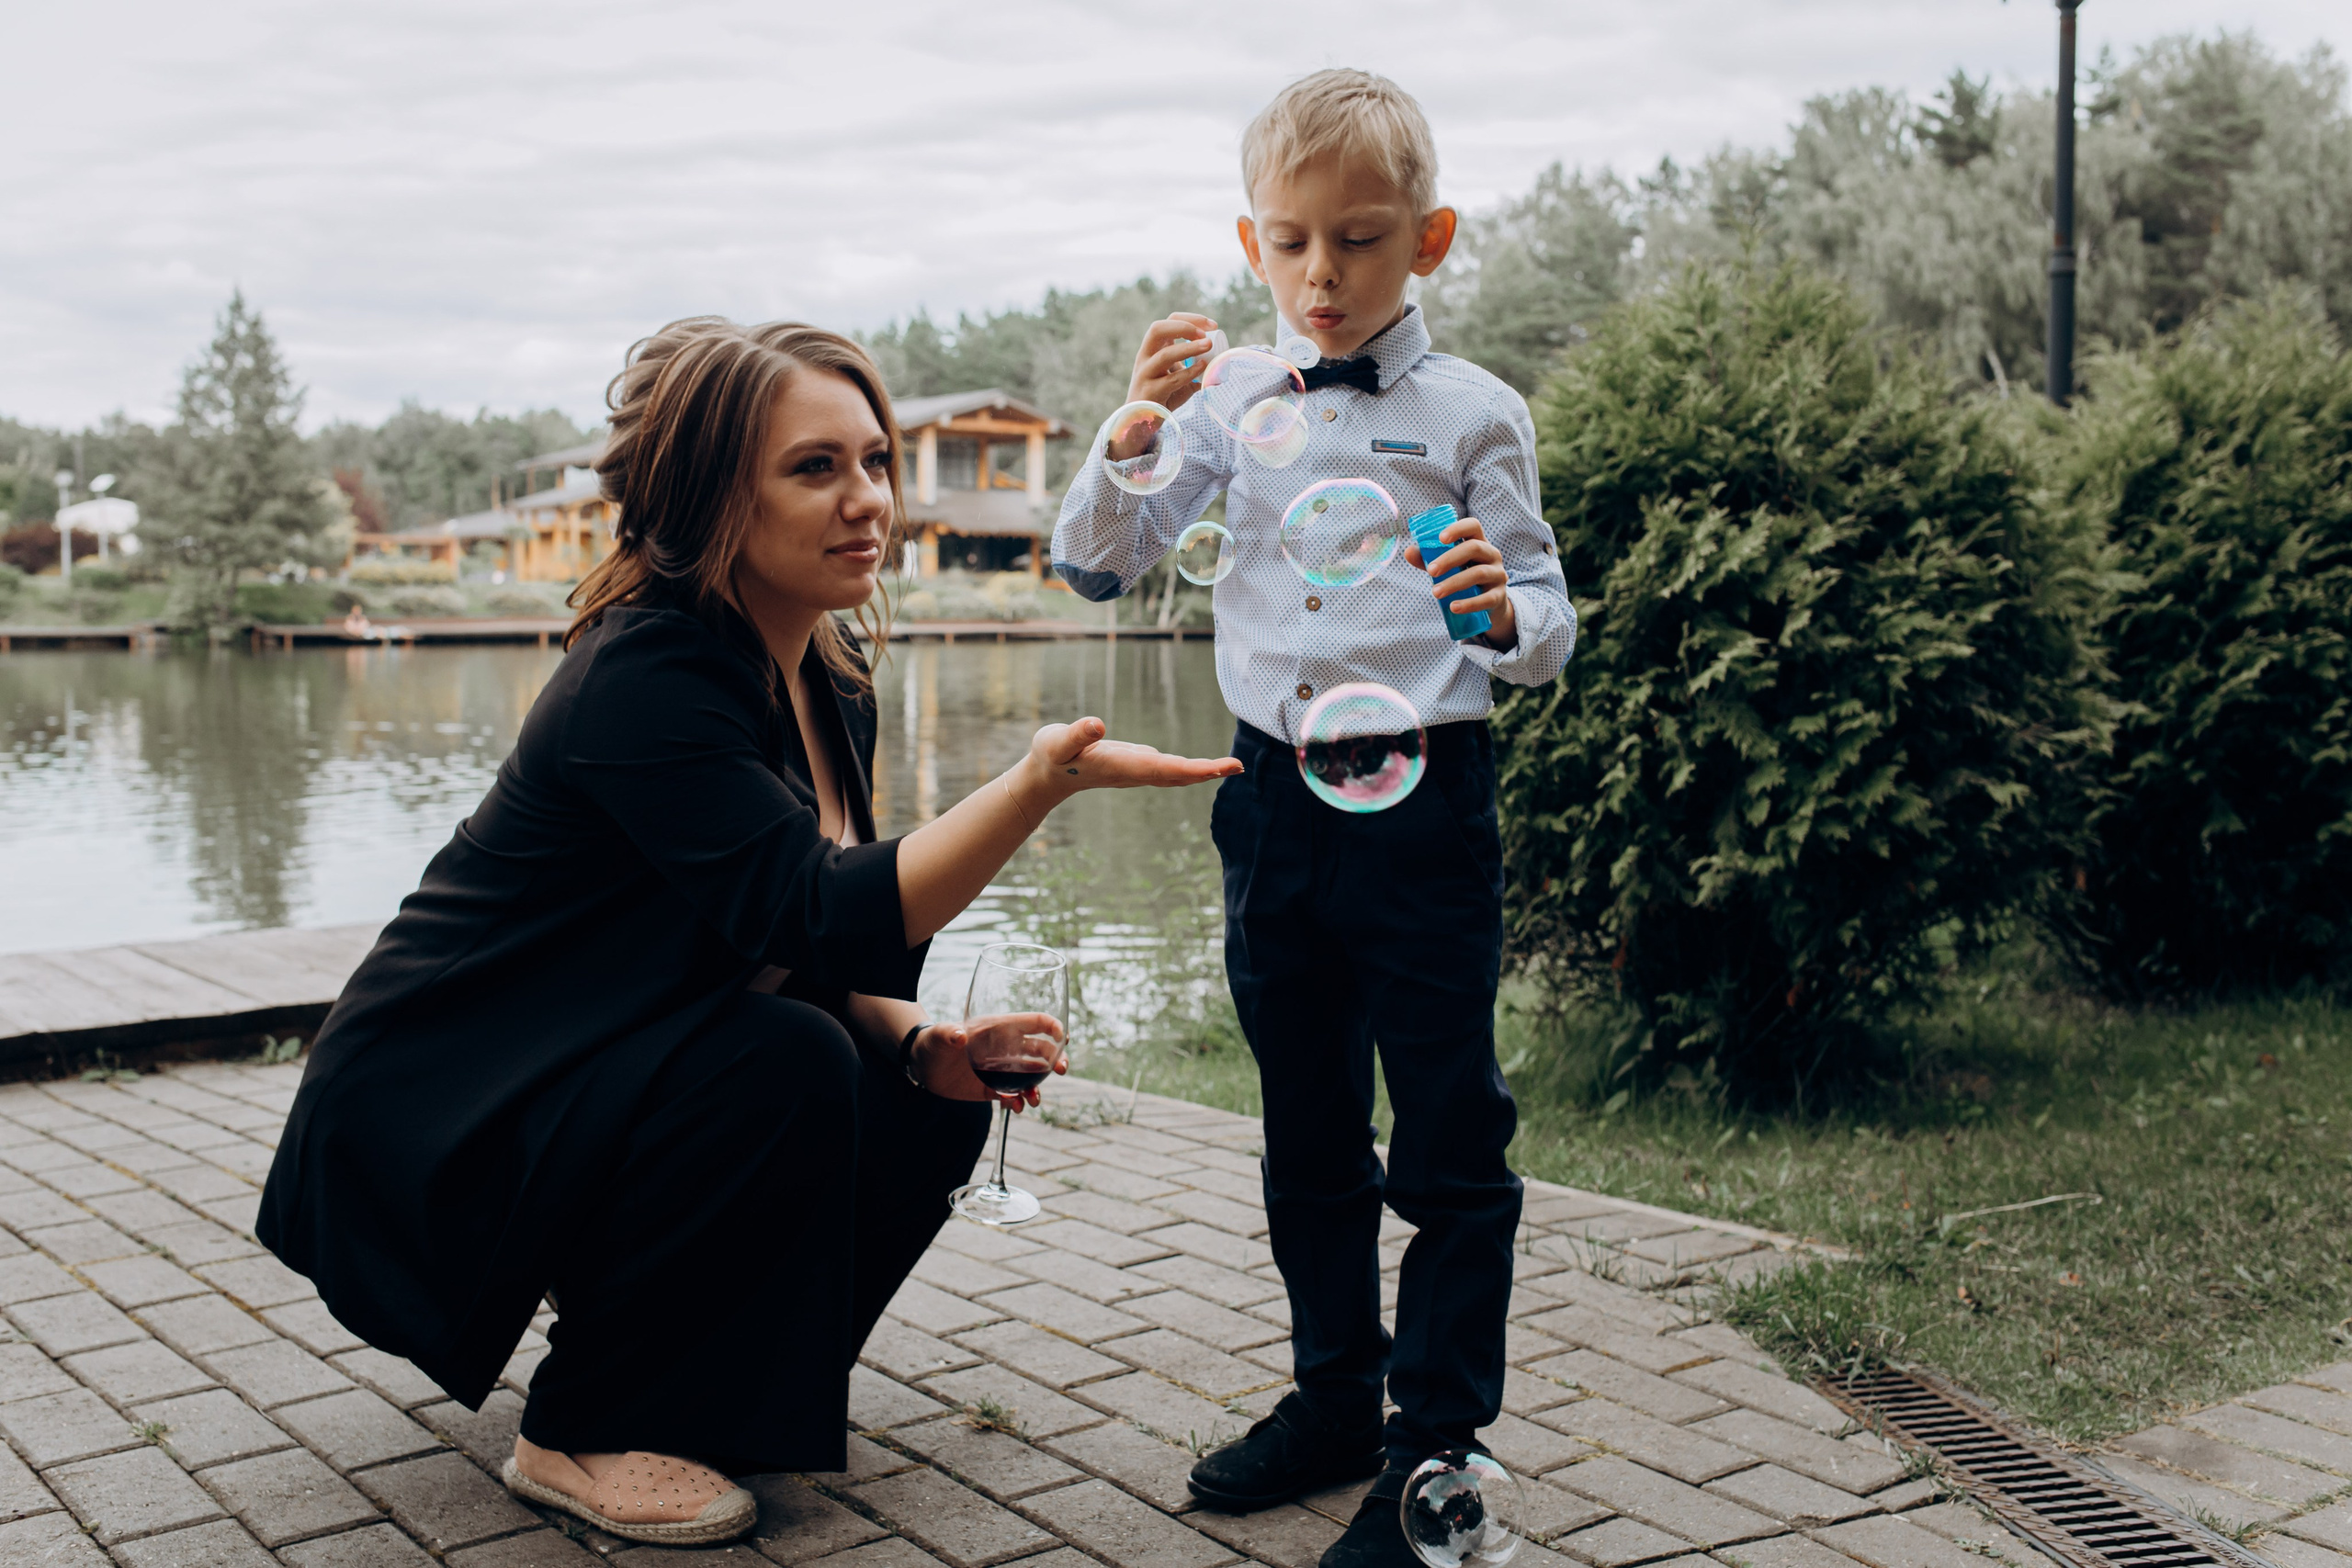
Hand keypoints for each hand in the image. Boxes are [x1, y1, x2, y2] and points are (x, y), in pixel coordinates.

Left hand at [910, 1015, 1067, 1110]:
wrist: (922, 1065)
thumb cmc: (933, 1041)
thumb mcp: (939, 1035)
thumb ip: (948, 1033)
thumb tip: (959, 1036)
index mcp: (1000, 1029)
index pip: (1033, 1022)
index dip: (1052, 1026)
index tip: (1063, 1036)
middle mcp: (1006, 1049)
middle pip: (1041, 1051)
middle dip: (1056, 1059)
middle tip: (1061, 1069)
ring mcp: (1001, 1069)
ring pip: (1031, 1077)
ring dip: (1038, 1087)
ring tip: (1034, 1099)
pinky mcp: (992, 1087)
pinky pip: (1012, 1095)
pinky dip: (1017, 1102)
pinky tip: (1015, 1107)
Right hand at [1013, 718, 1241, 814]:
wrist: (1047, 775)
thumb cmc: (1051, 756)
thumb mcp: (1057, 741)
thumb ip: (1076, 733)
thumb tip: (1097, 724)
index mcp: (1121, 766)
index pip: (1164, 768)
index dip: (1193, 768)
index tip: (1218, 768)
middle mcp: (1135, 772)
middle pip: (1177, 774)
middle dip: (1208, 771)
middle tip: (1238, 766)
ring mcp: (1137, 770)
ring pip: (1176, 773)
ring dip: (1204, 771)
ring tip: (1232, 766)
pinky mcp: (1135, 764)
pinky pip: (1169, 768)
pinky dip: (1190, 767)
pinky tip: (1206, 767)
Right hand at [1120, 312, 1220, 427]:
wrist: (1141, 421)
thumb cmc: (1162, 396)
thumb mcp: (1177, 377)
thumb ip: (1193, 368)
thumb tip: (1218, 365)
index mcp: (1152, 348)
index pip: (1168, 322)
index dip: (1191, 319)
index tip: (1213, 325)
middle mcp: (1145, 357)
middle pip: (1158, 329)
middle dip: (1184, 327)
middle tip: (1205, 335)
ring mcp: (1145, 374)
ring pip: (1165, 355)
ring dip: (1189, 348)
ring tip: (1209, 346)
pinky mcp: (1150, 392)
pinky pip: (1171, 380)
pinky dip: (1189, 372)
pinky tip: (1202, 368)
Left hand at [1401, 515, 1518, 650]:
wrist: (1488, 603)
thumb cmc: (1464, 576)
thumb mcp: (1448, 566)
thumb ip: (1429, 559)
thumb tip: (1408, 552)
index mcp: (1479, 542)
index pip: (1473, 526)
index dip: (1458, 528)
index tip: (1441, 538)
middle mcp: (1492, 554)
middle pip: (1474, 548)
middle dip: (1450, 558)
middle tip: (1431, 571)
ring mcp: (1498, 575)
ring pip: (1479, 573)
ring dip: (1454, 582)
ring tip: (1435, 592)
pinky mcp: (1499, 596)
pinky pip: (1486, 599)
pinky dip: (1469, 604)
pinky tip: (1454, 607)